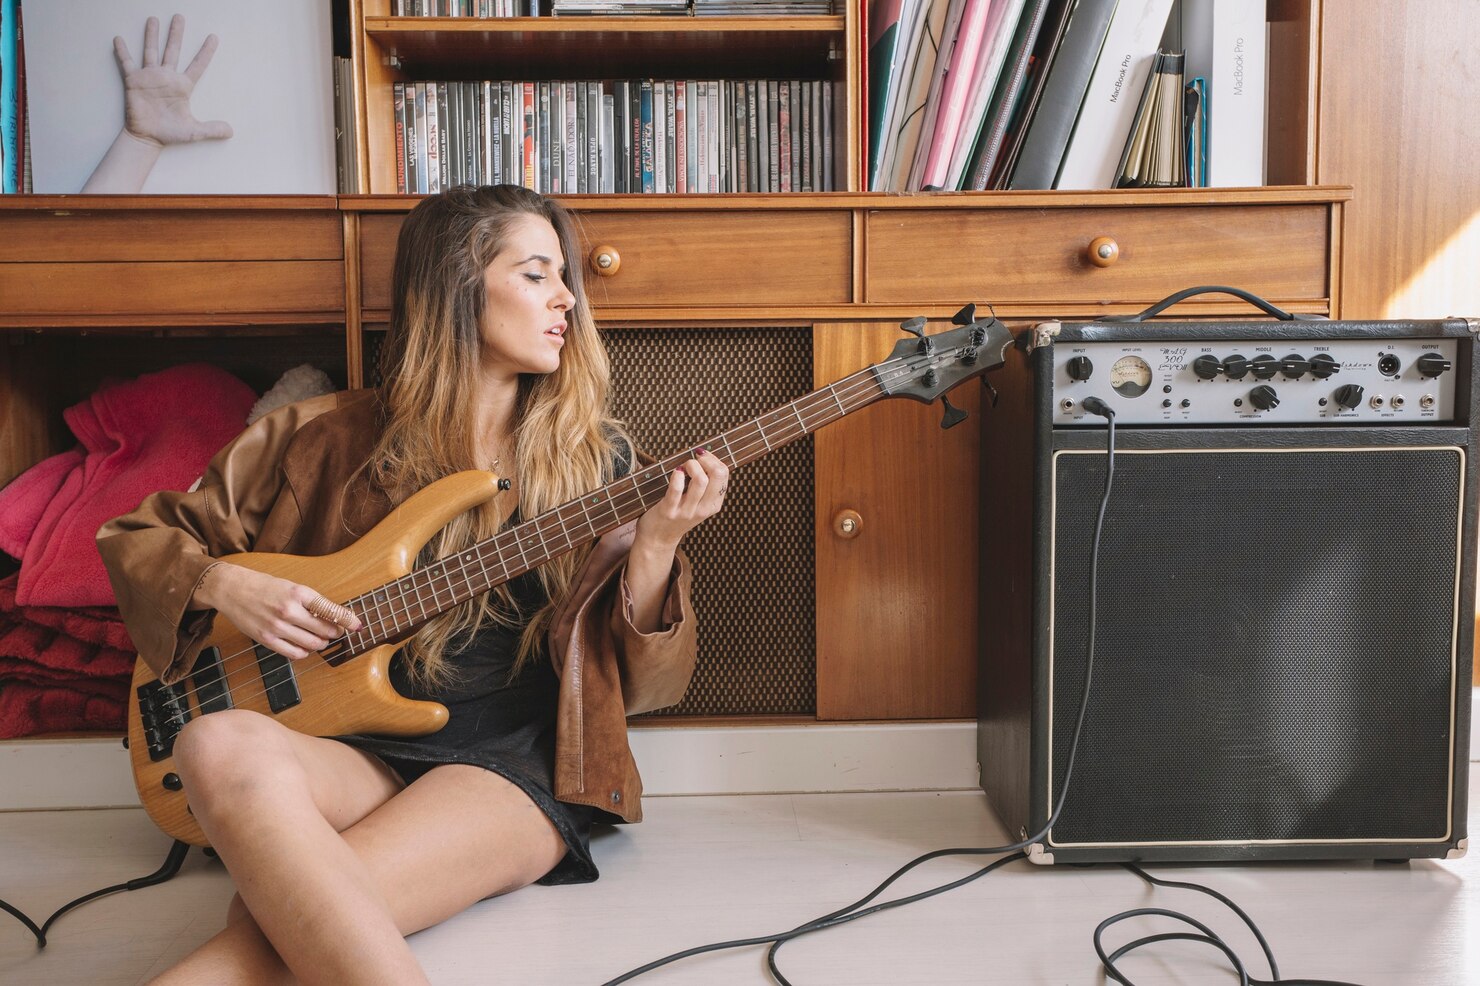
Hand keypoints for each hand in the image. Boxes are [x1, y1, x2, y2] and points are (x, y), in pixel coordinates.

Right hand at [113, 14, 231, 147]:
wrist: (147, 138)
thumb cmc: (170, 133)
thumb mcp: (194, 131)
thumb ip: (212, 129)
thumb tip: (231, 132)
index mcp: (183, 86)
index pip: (197, 65)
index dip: (206, 52)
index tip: (214, 37)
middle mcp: (167, 77)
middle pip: (173, 50)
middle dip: (176, 34)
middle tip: (179, 17)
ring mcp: (150, 77)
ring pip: (151, 51)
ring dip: (152, 35)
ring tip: (153, 19)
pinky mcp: (134, 81)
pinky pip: (127, 63)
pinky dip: (122, 51)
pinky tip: (119, 39)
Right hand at [195, 562, 361, 661]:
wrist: (231, 589)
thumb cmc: (264, 586)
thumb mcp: (292, 587)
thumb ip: (312, 602)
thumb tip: (335, 617)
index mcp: (299, 593)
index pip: (331, 610)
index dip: (348, 621)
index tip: (358, 626)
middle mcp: (289, 610)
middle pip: (325, 630)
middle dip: (334, 633)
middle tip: (336, 632)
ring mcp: (277, 627)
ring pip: (312, 644)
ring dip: (321, 644)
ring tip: (320, 639)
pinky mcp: (266, 639)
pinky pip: (295, 653)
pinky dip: (304, 652)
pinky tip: (304, 646)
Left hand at [633, 450, 728, 551]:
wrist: (658, 539)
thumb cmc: (677, 514)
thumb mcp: (698, 504)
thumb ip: (705, 486)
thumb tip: (704, 456)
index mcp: (714, 504)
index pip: (724, 474)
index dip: (713, 458)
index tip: (701, 456)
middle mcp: (704, 509)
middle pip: (718, 474)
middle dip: (705, 459)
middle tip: (693, 460)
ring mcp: (687, 511)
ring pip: (700, 480)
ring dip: (691, 465)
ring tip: (683, 467)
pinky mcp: (669, 511)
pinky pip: (676, 489)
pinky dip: (677, 476)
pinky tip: (676, 473)